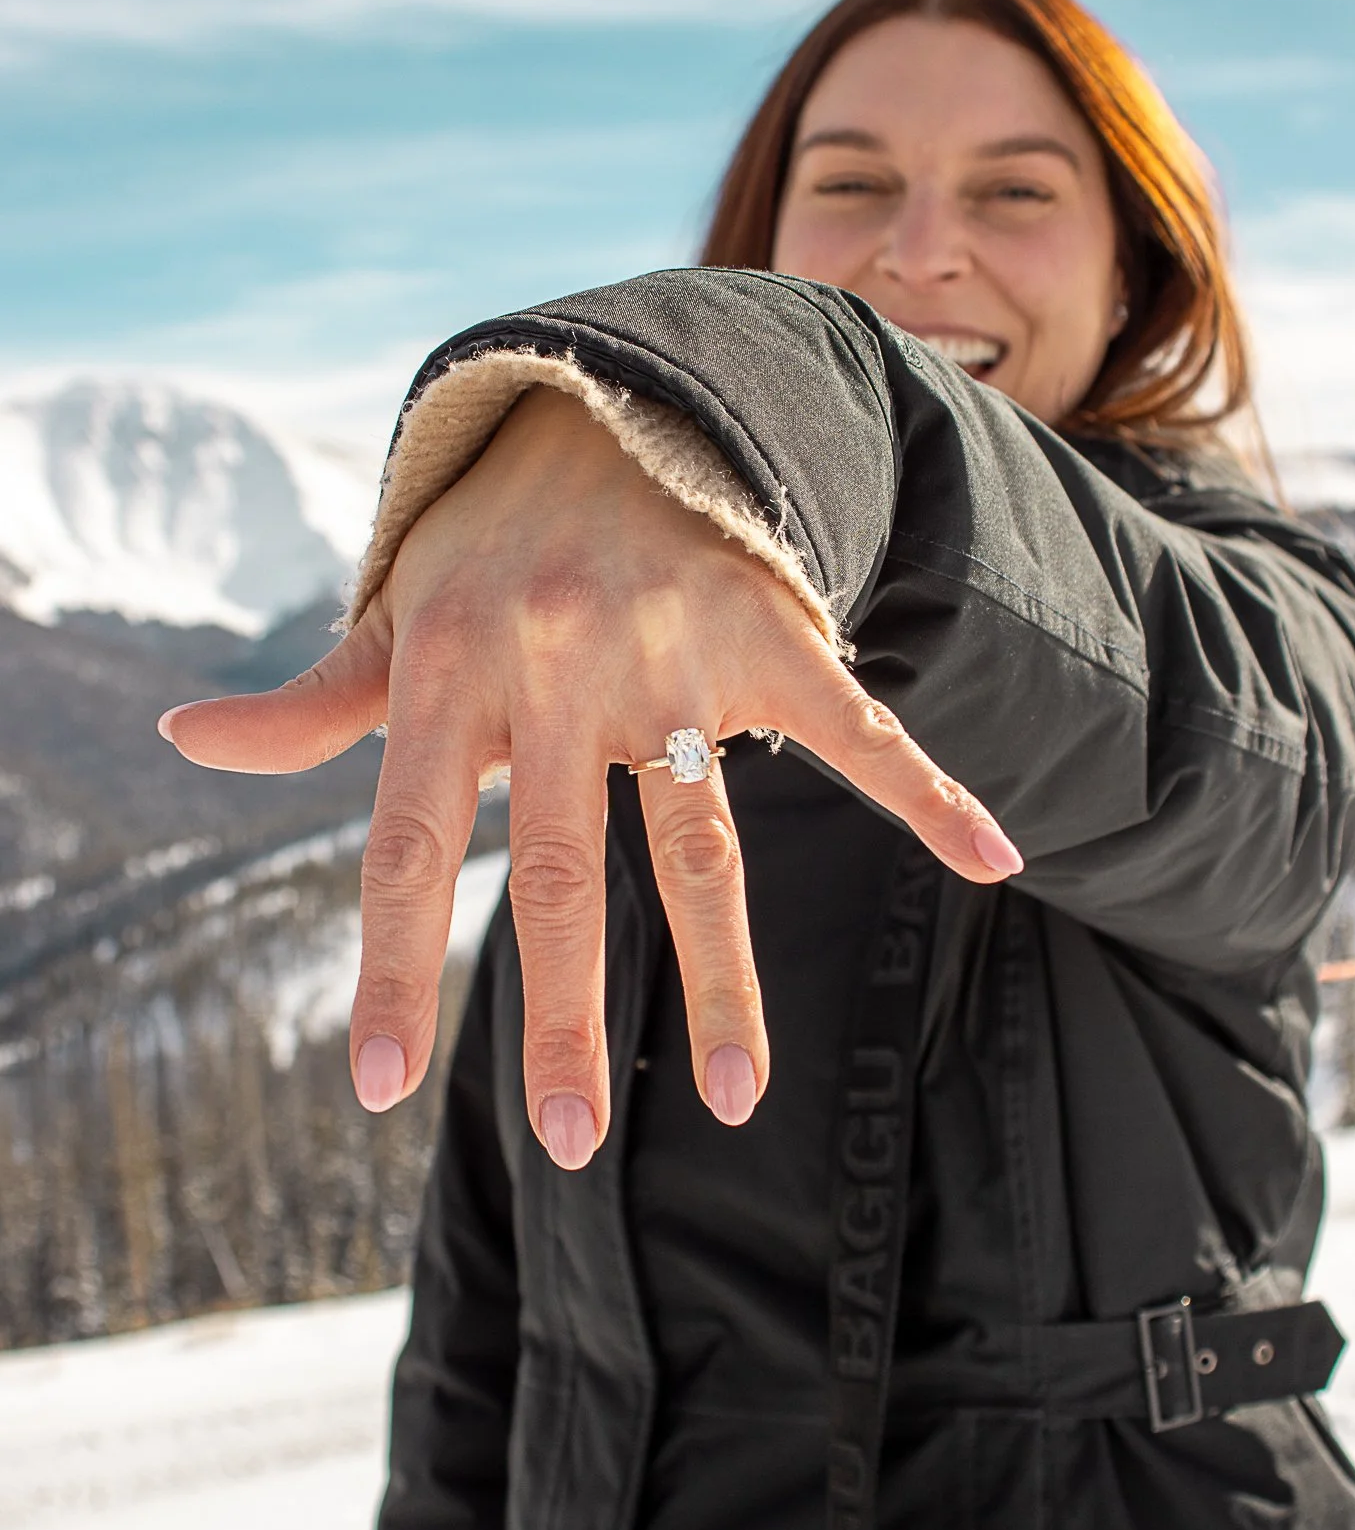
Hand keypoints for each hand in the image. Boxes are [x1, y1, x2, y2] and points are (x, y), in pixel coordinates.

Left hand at [160, 387, 1021, 1166]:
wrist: (610, 389)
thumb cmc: (486, 530)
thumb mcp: (392, 606)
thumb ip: (314, 696)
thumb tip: (189, 740)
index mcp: (452, 669)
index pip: (408, 841)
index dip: (393, 963)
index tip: (377, 1085)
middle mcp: (560, 667)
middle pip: (562, 869)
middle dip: (562, 1014)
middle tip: (566, 1140)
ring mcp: (675, 651)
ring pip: (702, 839)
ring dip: (719, 976)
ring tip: (731, 1098)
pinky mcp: (769, 627)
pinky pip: (854, 727)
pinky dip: (925, 793)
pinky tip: (991, 859)